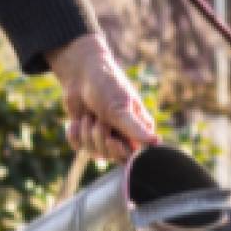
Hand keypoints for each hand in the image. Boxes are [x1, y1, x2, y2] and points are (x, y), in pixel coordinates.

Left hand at [48, 34, 158, 161]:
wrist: (81, 74)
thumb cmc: (107, 86)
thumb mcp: (121, 108)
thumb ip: (136, 129)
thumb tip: (156, 143)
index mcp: (138, 130)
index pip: (132, 156)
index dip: (119, 150)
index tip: (111, 139)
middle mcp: (123, 137)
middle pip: (110, 155)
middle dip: (100, 135)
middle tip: (99, 117)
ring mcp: (104, 138)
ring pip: (93, 152)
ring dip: (86, 130)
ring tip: (89, 113)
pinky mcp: (86, 136)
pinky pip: (78, 147)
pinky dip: (74, 132)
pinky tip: (78, 119)